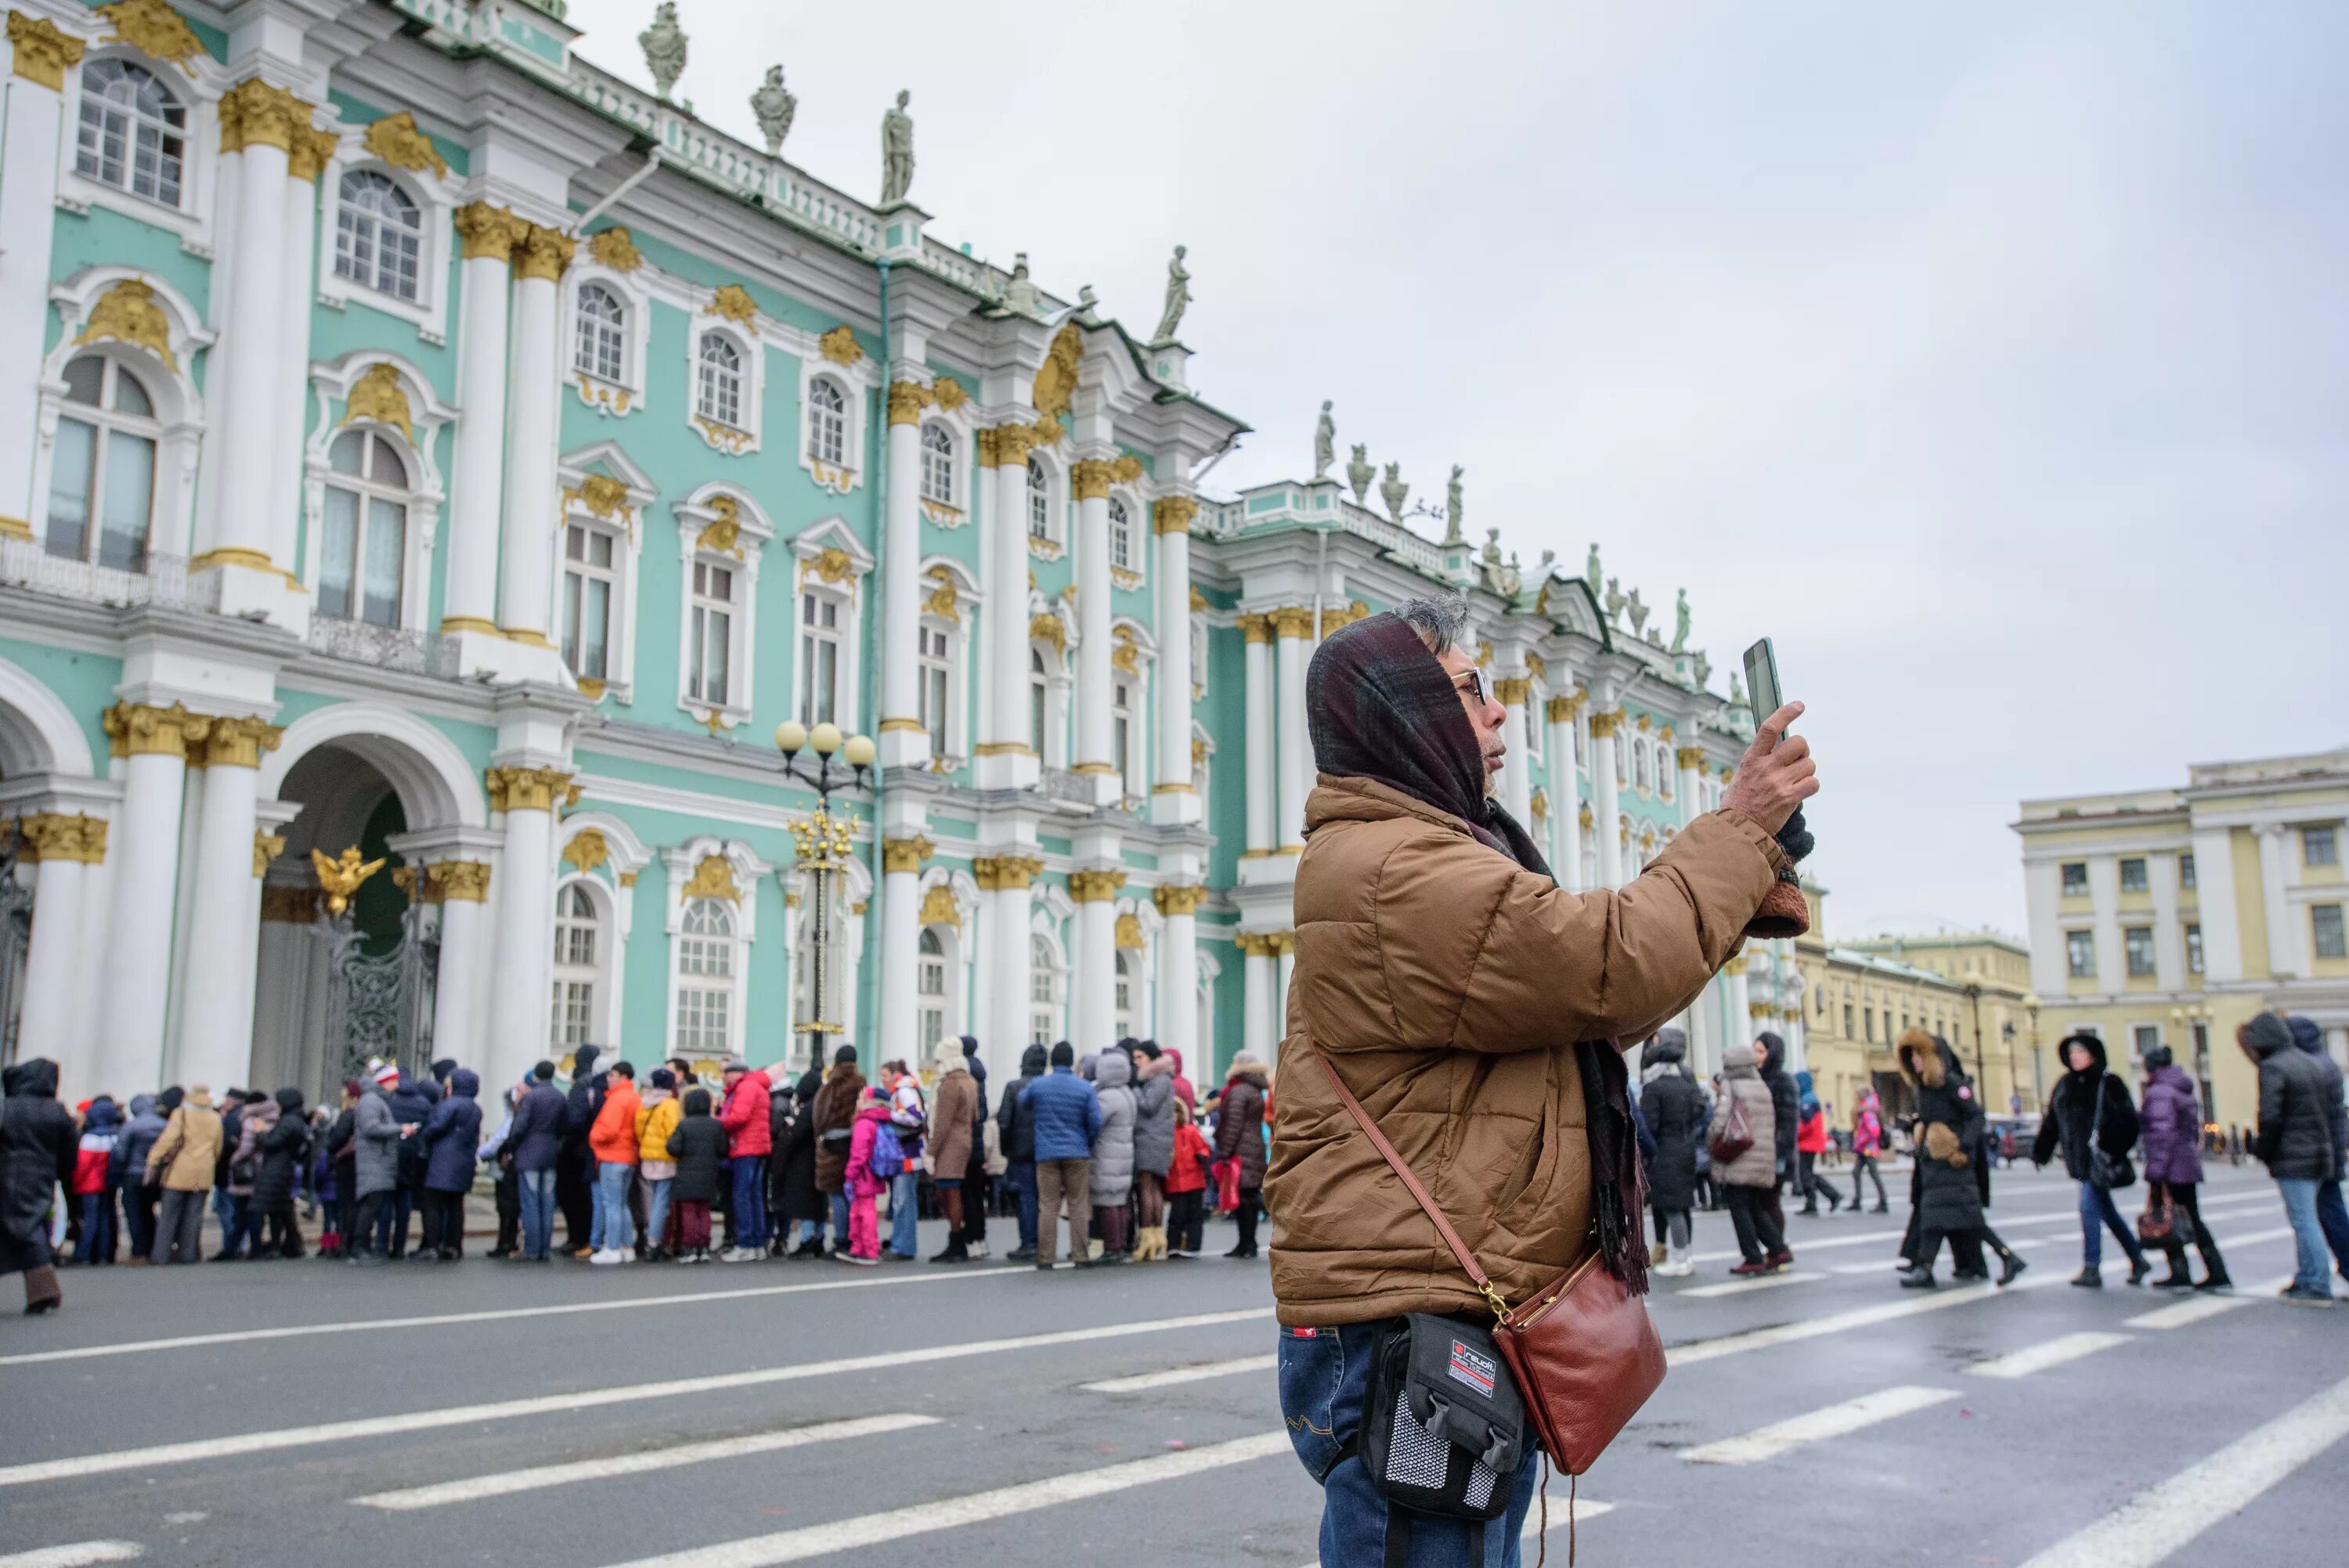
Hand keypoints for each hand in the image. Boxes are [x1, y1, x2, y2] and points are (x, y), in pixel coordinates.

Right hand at [1722, 701, 1818, 834]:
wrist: (1738, 827)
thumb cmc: (1741, 800)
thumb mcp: (1744, 772)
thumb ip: (1762, 758)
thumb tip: (1782, 745)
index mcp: (1752, 758)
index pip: (1770, 728)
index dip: (1786, 713)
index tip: (1799, 706)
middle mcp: (1766, 767)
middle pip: (1799, 743)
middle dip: (1803, 750)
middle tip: (1796, 760)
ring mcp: (1779, 782)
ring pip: (1809, 764)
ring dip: (1806, 771)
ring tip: (1794, 781)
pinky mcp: (1790, 798)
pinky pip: (1813, 783)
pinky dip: (1810, 786)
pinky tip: (1800, 792)